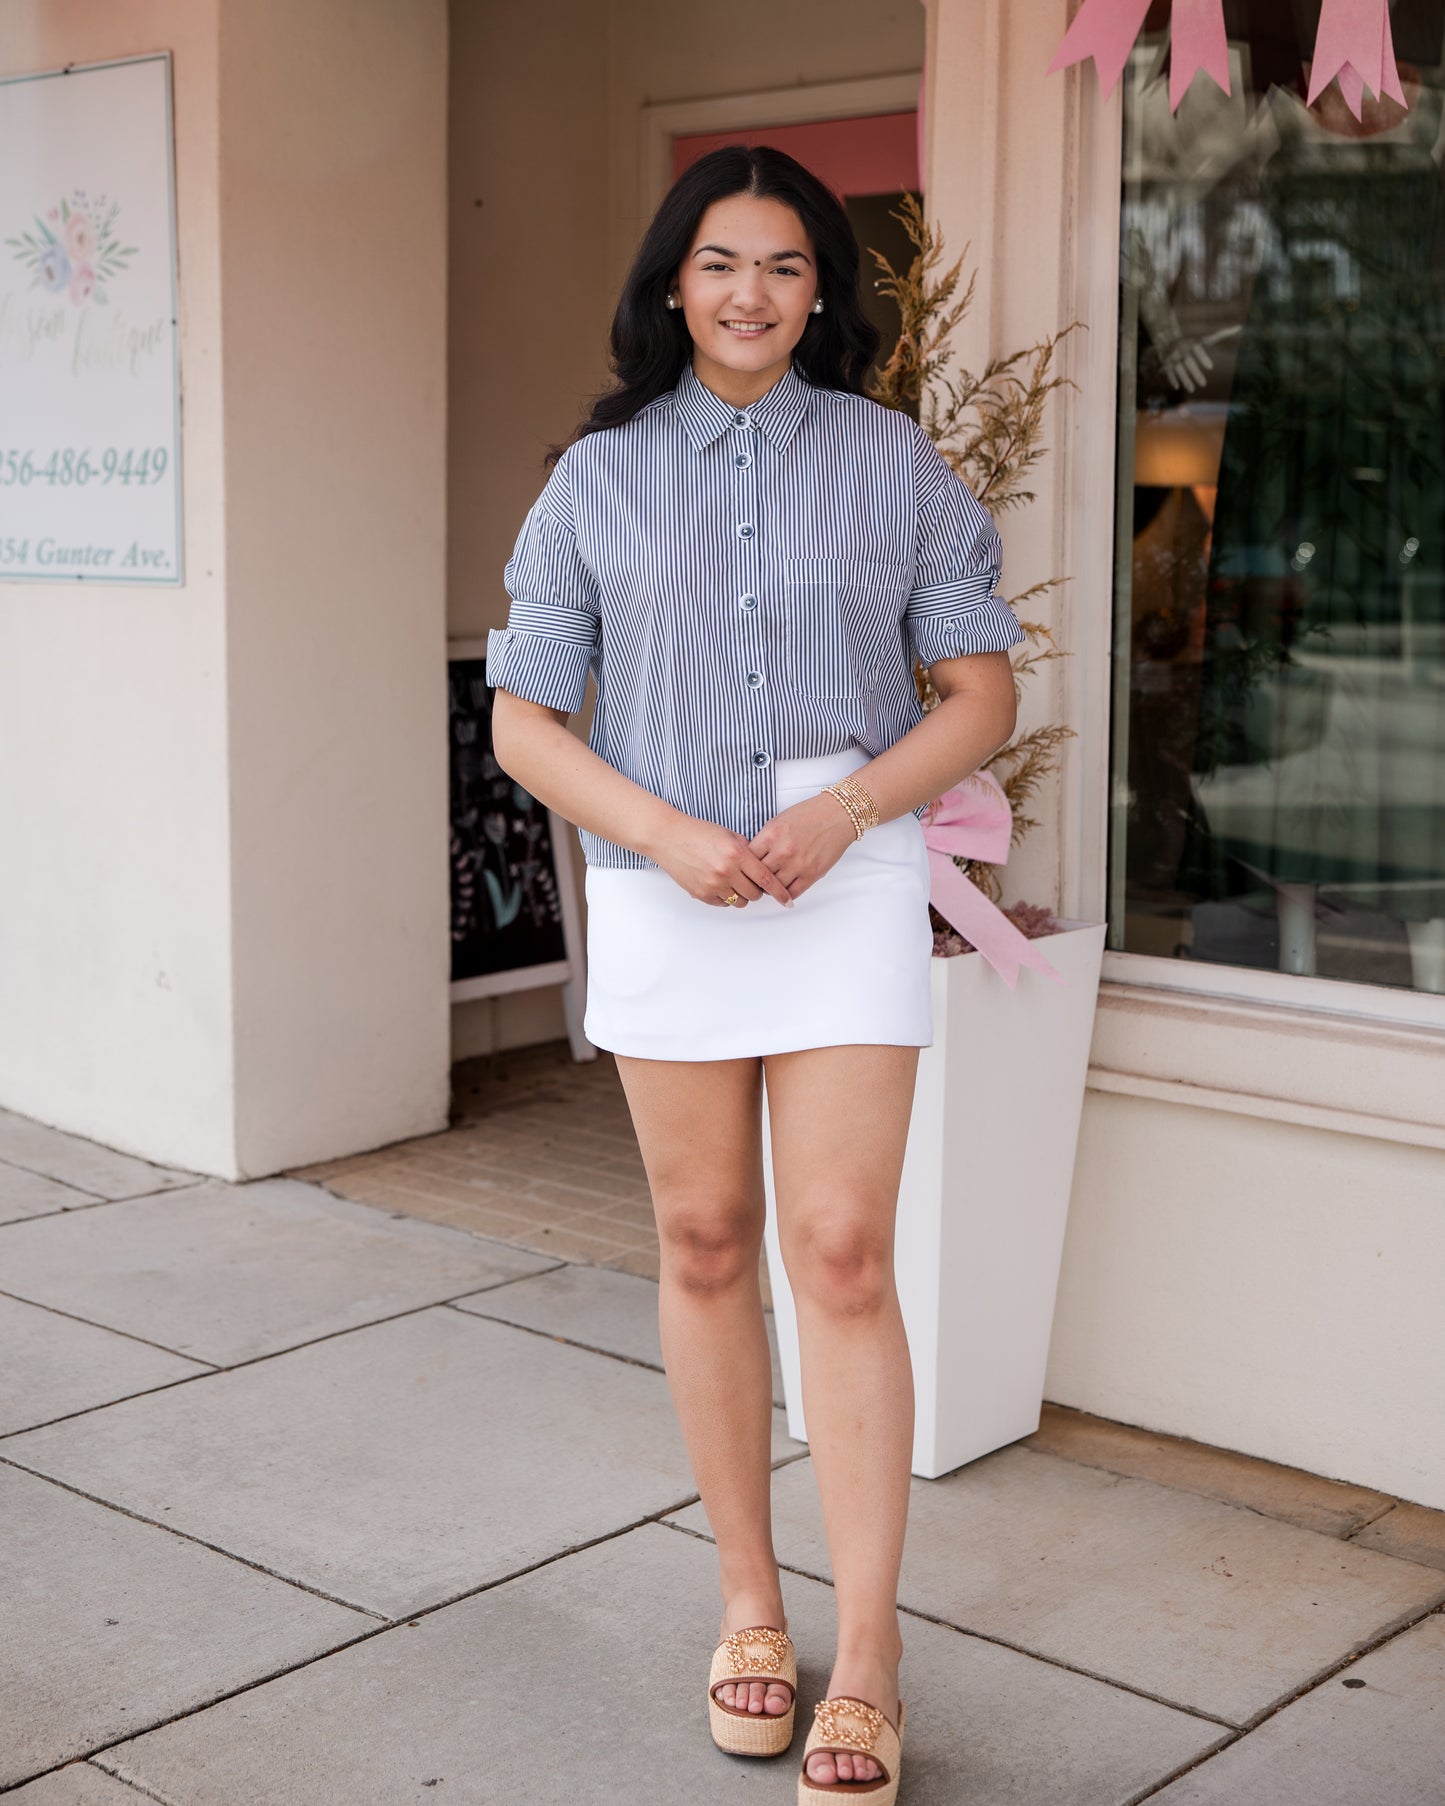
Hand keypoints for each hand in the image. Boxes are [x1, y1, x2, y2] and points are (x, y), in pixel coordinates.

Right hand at [647, 814, 795, 908]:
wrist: (668, 837)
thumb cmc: (698, 833)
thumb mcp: (729, 835)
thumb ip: (748, 850)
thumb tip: (763, 866)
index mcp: (737, 854)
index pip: (767, 879)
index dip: (780, 891)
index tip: (787, 899)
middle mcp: (727, 871)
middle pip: (755, 894)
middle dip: (758, 890)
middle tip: (752, 882)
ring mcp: (713, 884)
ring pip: (740, 901)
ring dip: (742, 895)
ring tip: (734, 882)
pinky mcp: (702, 893)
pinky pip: (724, 904)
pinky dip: (726, 897)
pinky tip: (720, 884)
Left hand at [748, 792, 856, 900]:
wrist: (836, 815)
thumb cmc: (808, 814)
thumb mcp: (778, 821)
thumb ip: (764, 840)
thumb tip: (751, 858)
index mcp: (770, 835)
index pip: (747, 858)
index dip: (745, 865)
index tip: (746, 868)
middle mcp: (782, 851)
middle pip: (758, 875)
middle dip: (755, 879)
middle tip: (756, 881)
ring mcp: (797, 864)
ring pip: (774, 887)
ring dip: (771, 888)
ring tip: (771, 885)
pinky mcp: (812, 874)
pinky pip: (792, 892)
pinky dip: (786, 894)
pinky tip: (784, 890)